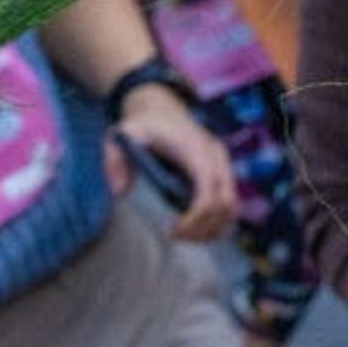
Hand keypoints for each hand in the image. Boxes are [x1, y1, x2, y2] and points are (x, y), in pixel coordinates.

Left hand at [103, 83, 236, 240]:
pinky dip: (217, 221)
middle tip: (176, 236)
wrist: (163, 110)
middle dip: (203, 228)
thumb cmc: (143, 126)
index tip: (172, 230)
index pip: (209, 190)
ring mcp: (223, 165)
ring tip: (185, 235)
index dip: (196, 216)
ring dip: (213, 228)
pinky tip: (194, 228)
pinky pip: (230, 204)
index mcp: (195, 148)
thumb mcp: (122, 135)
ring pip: (232, 207)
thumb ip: (115, 160)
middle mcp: (216, 157)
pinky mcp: (223, 173)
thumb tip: (120, 193)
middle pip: (226, 203)